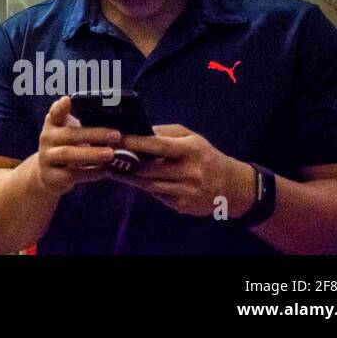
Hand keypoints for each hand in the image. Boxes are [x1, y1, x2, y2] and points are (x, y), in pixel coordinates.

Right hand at [32, 96, 119, 197]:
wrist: (47, 175)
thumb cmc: (65, 148)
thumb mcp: (67, 133)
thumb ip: (80, 122)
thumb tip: (110, 115)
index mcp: (52, 125)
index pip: (55, 113)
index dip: (60, 107)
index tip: (68, 99)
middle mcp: (46, 140)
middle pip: (69, 135)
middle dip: (94, 134)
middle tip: (116, 135)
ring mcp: (48, 159)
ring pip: (68, 154)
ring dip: (91, 153)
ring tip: (111, 153)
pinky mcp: (53, 177)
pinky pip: (73, 174)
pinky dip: (90, 172)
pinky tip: (105, 170)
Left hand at [114, 124, 253, 217]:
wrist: (231, 186)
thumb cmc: (204, 155)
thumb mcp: (190, 138)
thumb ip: (165, 133)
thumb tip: (138, 131)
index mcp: (191, 150)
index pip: (158, 145)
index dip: (135, 142)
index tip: (115, 139)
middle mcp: (190, 172)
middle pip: (149, 169)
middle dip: (125, 162)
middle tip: (105, 155)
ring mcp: (187, 191)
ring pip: (149, 185)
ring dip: (128, 177)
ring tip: (111, 169)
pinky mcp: (183, 206)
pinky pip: (157, 196)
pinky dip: (143, 187)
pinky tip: (131, 180)